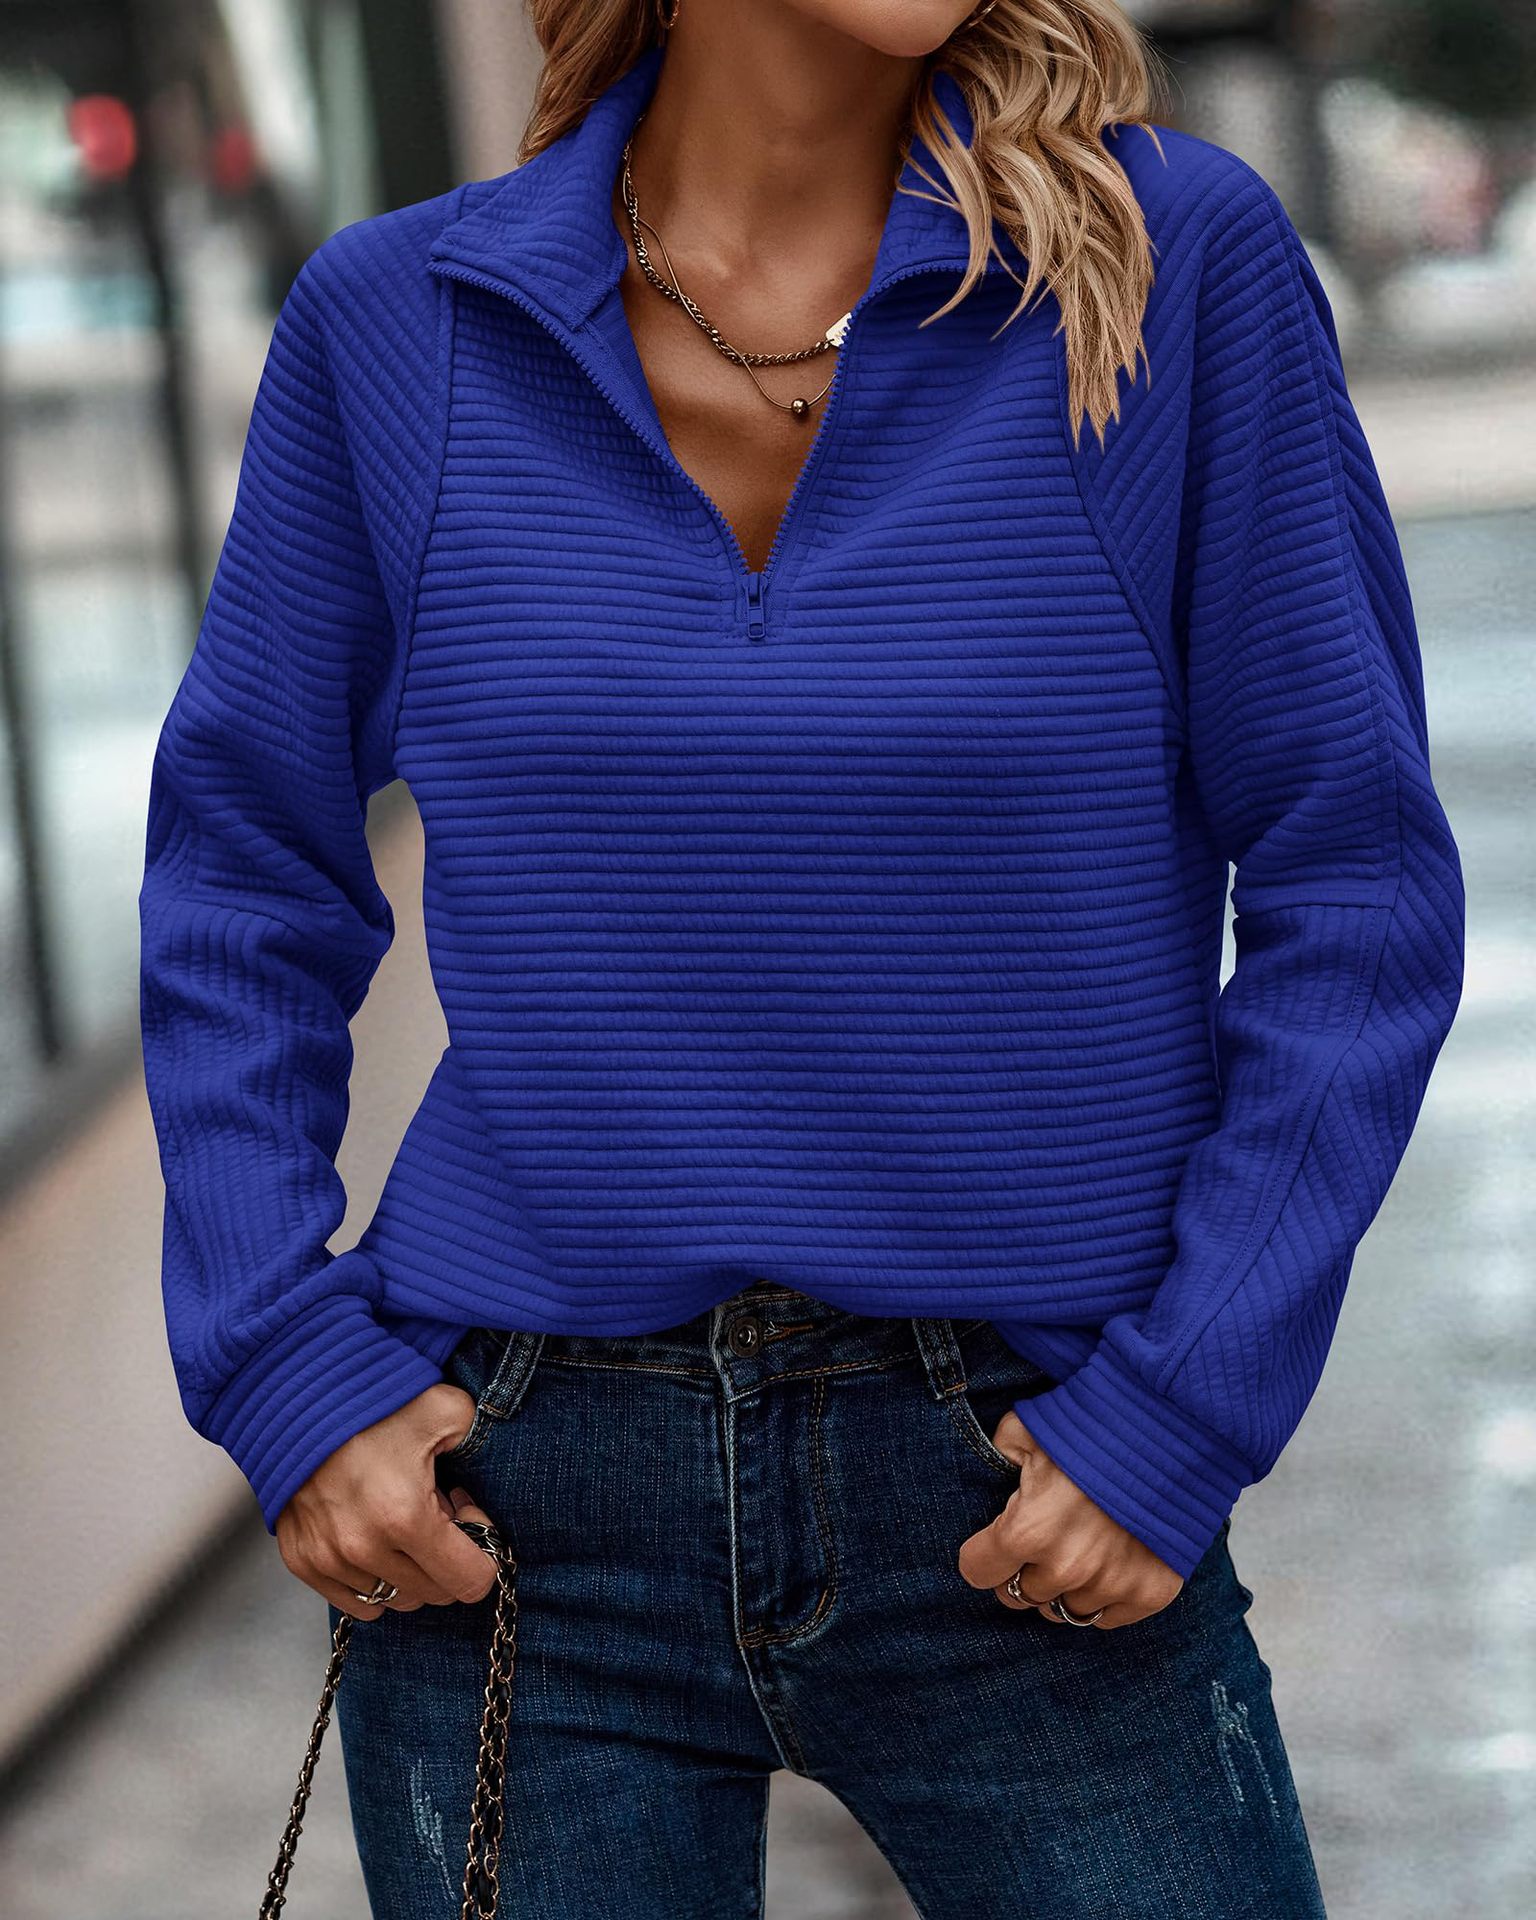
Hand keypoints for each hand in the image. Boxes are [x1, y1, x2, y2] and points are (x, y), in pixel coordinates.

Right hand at [275, 1383, 499, 1615]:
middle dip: (448, 1558)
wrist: (298, 1397)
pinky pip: (356, 1602)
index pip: (470, 1582)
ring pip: (397, 1599)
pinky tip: (377, 1536)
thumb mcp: (447, 1408)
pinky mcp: (302, 1562)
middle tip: (438, 1512)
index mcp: (405, 1515)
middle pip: (435, 1594)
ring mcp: (329, 1559)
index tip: (467, 1513)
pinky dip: (376, 1580)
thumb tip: (486, 1481)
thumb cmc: (373, 1402)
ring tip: (404, 1521)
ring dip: (411, 1569)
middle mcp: (364, 1548)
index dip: (481, 1550)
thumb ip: (480, 1442)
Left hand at [956, 1408, 1184, 1629]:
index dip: (982, 1553)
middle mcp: (1066, 1567)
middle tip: (1040, 1542)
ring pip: (1064, 1611)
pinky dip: (1103, 1597)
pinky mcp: (1149, 1592)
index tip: (994, 1541)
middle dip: (1022, 1571)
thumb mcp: (1026, 1428)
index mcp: (1026, 1530)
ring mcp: (1110, 1584)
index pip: (977, 1571)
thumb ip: (999, 1455)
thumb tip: (994, 1471)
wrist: (1171, 1428)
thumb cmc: (1094, 1426)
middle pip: (1020, 1595)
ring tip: (1076, 1550)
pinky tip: (1106, 1564)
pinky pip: (1107, 1619)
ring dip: (1063, 1587)